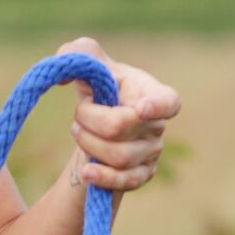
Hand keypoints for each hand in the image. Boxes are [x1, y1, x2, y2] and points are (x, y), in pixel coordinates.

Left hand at [61, 41, 178, 199]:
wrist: (95, 120)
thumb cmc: (97, 85)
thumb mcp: (87, 60)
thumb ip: (78, 53)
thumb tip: (65, 75)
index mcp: (151, 92)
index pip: (169, 102)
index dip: (158, 106)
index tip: (141, 108)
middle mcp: (157, 124)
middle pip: (124, 127)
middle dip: (90, 119)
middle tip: (78, 114)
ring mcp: (151, 151)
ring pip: (120, 156)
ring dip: (89, 143)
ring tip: (78, 131)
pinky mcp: (141, 174)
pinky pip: (126, 182)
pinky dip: (104, 177)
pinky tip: (87, 172)